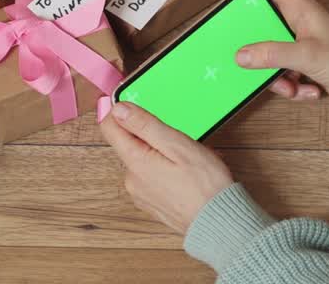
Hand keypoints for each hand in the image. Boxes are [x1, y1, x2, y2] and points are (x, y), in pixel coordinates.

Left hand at [100, 102, 233, 233]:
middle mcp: (131, 180)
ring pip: (142, 160)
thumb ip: (146, 125)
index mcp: (135, 162)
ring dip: (160, 154)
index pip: (110, 127)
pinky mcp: (151, 203)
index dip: (122, 111)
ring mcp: (141, 193)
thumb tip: (119, 110)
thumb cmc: (205, 185)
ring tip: (187, 160)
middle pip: (128, 143)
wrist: (218, 222)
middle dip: (150, 135)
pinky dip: (164, 170)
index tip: (139, 107)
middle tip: (178, 139)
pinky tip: (185, 175)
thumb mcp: (178, 144)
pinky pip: (151, 176)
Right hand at [234, 0, 328, 109]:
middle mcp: (299, 23)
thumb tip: (242, 55)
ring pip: (271, 54)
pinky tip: (308, 91)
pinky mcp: (306, 65)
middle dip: (256, 46)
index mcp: (300, 9)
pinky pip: (284, 73)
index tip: (232, 2)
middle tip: (249, 58)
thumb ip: (272, 54)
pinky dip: (291, 86)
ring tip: (290, 85)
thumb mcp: (306, 56)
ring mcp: (302, 44)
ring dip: (275, 75)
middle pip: (263, 24)